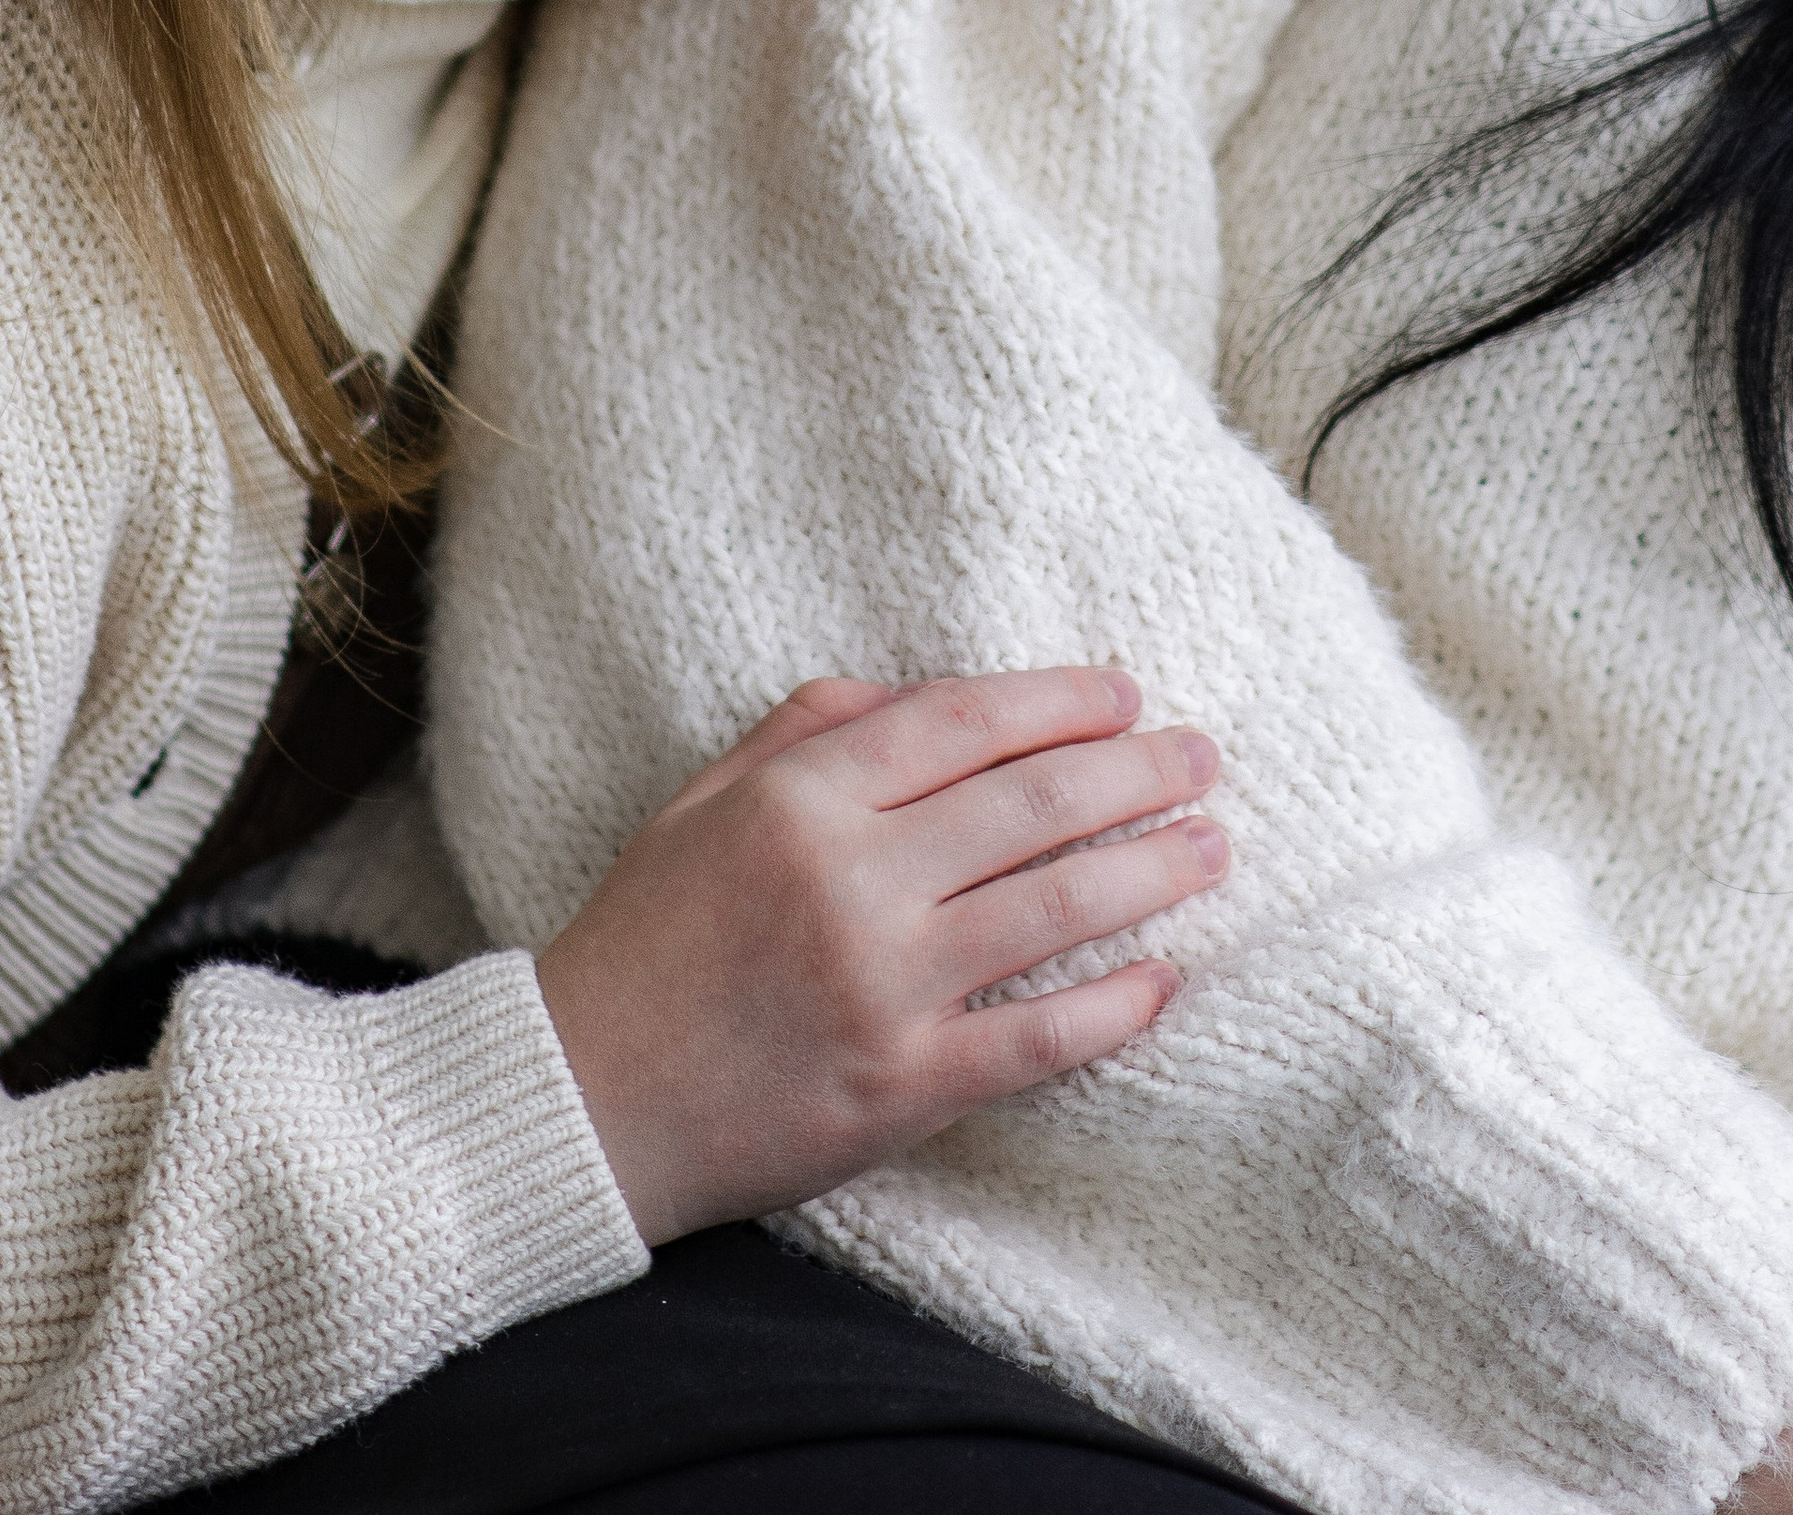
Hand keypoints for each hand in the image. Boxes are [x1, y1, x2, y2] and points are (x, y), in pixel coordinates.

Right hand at [536, 665, 1226, 1241]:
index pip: (969, 720)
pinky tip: (1164, 979)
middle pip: (1036, 803)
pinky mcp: (903, 1088)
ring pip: (1059, 908)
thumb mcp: (704, 798)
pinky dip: (1116, 1006)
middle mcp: (852, 880)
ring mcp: (884, 987)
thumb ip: (812, 725)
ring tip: (1211, 846)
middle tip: (1201, 758)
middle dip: (1139, 772)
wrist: (582, 1101)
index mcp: (804, 797)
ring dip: (1153, 870)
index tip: (1126, 695)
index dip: (1063, 699)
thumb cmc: (646, 937)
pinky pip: (1040, 1038)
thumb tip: (930, 692)